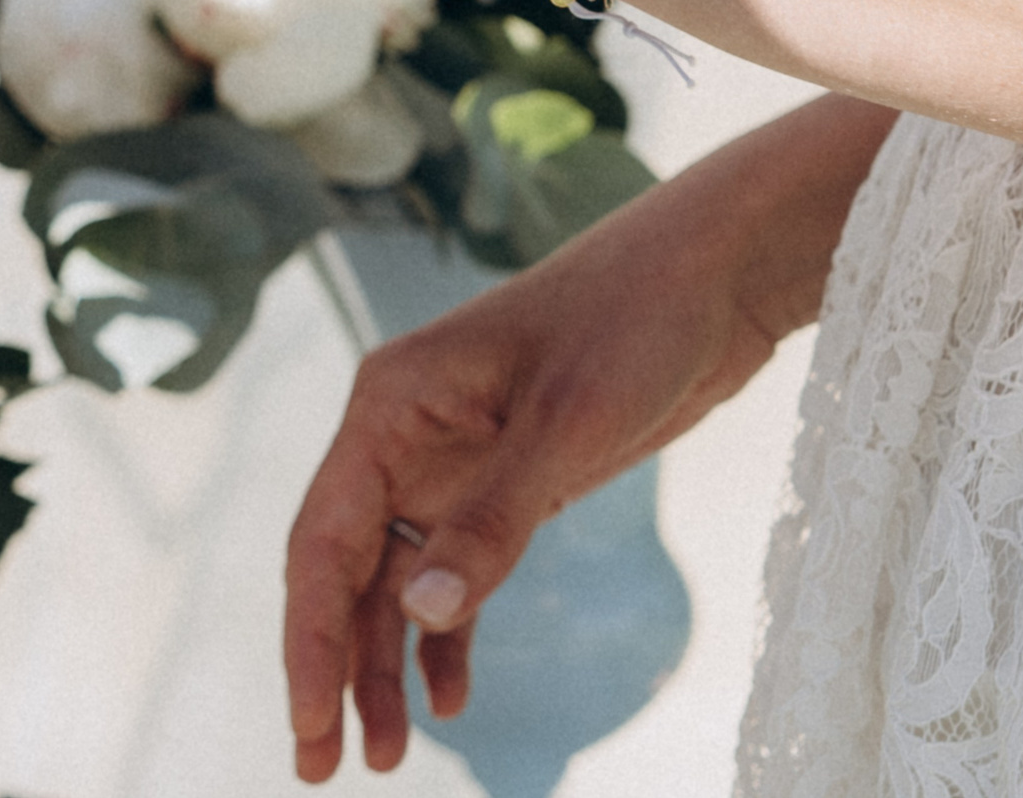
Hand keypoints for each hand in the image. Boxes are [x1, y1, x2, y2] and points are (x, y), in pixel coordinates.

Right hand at [280, 95, 889, 779]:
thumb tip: (417, 618)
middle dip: (331, 665)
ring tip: (387, 754)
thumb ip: (491, 524)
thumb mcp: (564, 427)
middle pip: (343, 568)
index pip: (322, 539)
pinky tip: (453, 696)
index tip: (311, 726)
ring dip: (386, 662)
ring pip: (393, 578)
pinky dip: (445, 633)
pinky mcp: (503, 479)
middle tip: (327, 767)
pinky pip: (451, 569)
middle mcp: (401, 434)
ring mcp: (450, 458)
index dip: (309, 637)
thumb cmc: (632, 322)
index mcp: (387, 405)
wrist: (713, 273)